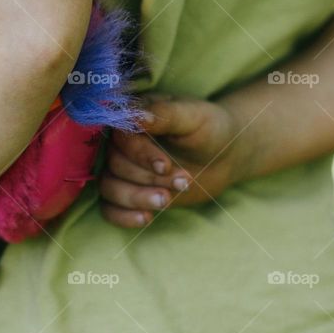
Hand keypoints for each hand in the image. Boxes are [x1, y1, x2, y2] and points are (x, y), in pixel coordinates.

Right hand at [100, 95, 251, 227]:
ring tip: (166, 200)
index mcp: (133, 117)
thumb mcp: (193, 116)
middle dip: (149, 178)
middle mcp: (122, 143)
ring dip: (137, 197)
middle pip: (115, 165)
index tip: (165, 166)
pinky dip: (123, 216)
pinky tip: (146, 218)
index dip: (140, 155)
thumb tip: (135, 116)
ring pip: (109, 187)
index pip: (122, 137)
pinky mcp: (129, 191)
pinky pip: (110, 208)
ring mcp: (123, 169)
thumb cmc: (210, 129)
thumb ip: (164, 114)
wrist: (224, 155)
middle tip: (183, 181)